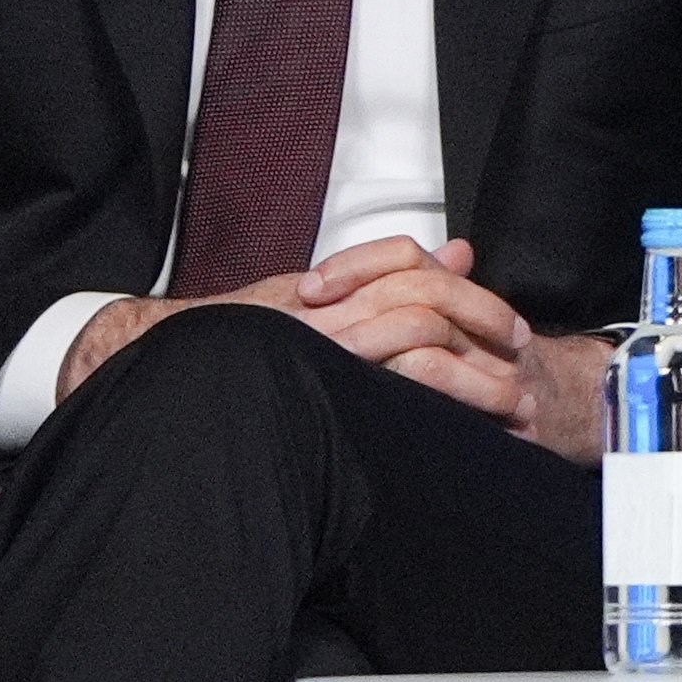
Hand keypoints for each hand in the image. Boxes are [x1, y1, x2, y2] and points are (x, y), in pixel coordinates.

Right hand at [60, 236, 601, 460]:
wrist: (163, 367)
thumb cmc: (237, 341)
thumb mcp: (316, 299)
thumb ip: (389, 275)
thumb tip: (457, 251)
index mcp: (333, 286)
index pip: (413, 264)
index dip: (471, 294)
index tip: (507, 329)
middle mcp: (329, 308)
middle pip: (427, 293)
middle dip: (484, 325)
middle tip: (519, 362)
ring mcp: (323, 346)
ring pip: (416, 336)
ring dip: (471, 376)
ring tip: (505, 406)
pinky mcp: (316, 382)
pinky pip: (387, 384)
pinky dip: (432, 403)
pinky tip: (458, 429)